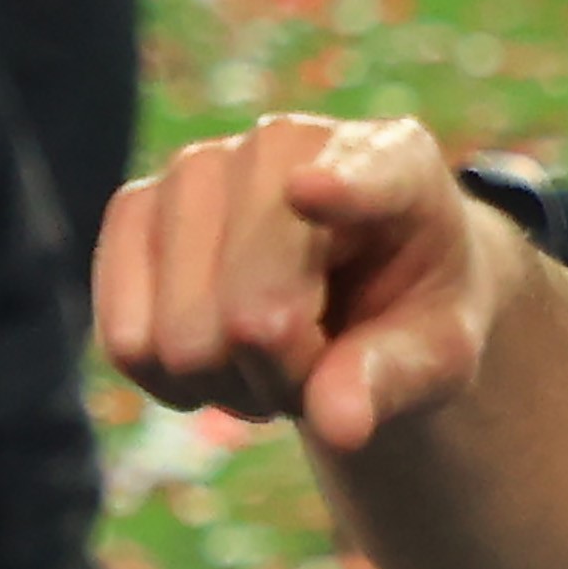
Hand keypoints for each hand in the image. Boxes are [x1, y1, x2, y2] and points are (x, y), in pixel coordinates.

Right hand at [96, 115, 526, 453]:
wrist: (361, 287)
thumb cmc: (412, 311)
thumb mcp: (441, 352)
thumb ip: (395, 379)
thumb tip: (337, 425)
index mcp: (398, 162)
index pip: (369, 176)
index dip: (340, 190)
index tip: (310, 192)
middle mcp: (288, 143)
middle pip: (254, 315)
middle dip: (288, 374)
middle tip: (323, 360)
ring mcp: (199, 166)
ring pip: (181, 340)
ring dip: (231, 381)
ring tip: (278, 349)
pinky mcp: (134, 207)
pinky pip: (127, 342)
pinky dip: (173, 381)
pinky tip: (219, 354)